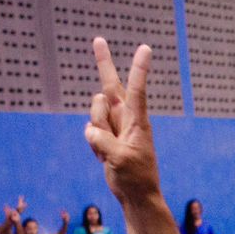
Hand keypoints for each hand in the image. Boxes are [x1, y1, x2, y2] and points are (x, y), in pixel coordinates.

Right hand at [84, 38, 161, 200]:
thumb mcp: (120, 159)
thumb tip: (90, 129)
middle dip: (103, 62)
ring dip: (97, 132)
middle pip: (110, 85)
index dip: (139, 69)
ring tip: (111, 152)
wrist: (135, 194)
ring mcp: (114, 126)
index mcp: (138, 121)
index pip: (137, 90)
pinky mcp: (104, 135)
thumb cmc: (135, 177)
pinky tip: (105, 157)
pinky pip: (89, 131)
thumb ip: (103, 141)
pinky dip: (93, 145)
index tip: (145, 48)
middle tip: (98, 39)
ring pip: (93, 114)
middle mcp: (126, 118)